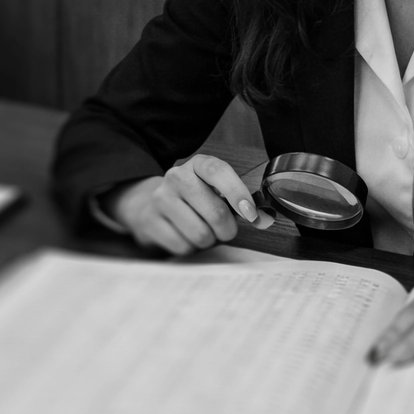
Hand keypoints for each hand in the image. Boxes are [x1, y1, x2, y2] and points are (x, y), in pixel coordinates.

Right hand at [106, 154, 261, 255]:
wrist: (149, 206)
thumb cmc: (194, 201)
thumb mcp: (215, 191)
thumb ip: (241, 202)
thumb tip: (265, 219)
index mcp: (197, 165)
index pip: (218, 172)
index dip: (237, 193)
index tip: (251, 214)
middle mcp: (176, 177)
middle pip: (215, 212)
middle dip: (226, 229)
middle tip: (224, 230)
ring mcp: (160, 199)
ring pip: (200, 234)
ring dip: (207, 241)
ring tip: (201, 232)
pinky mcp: (149, 221)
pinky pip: (182, 247)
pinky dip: (189, 248)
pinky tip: (184, 237)